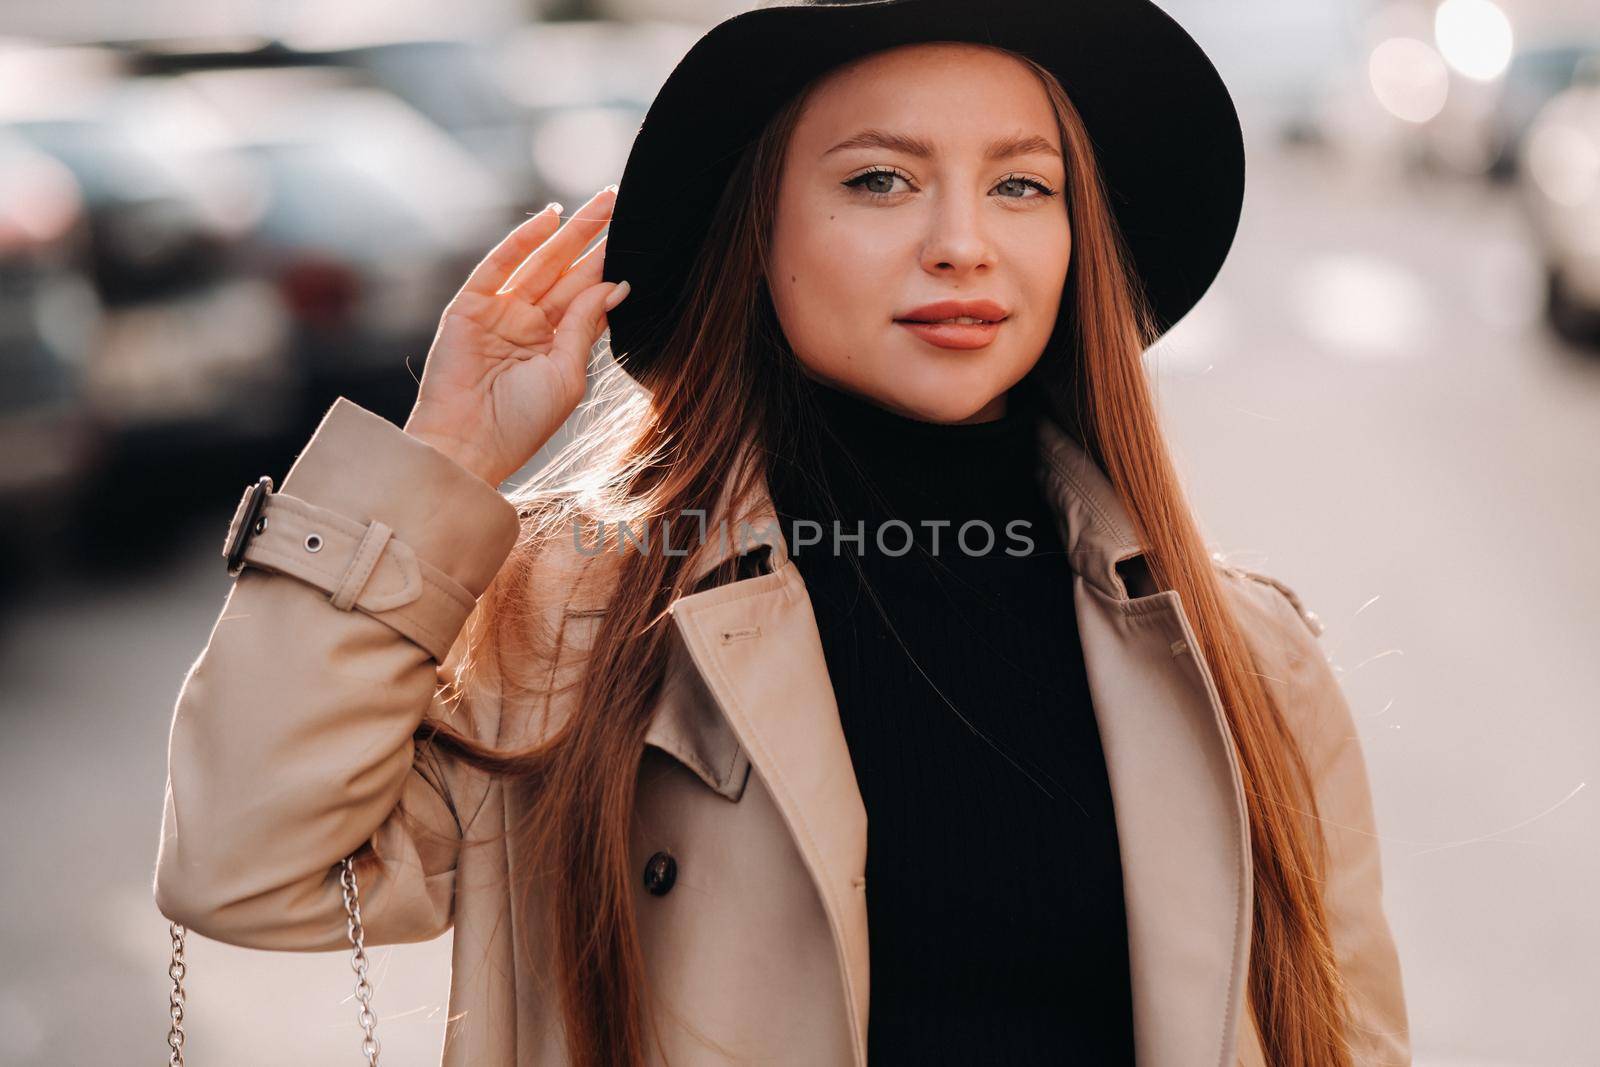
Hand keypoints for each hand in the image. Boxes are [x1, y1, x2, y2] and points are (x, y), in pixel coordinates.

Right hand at [402, 186, 629, 486]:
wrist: (469, 445)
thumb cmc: (520, 423)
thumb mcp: (567, 374)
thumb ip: (586, 325)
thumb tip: (616, 284)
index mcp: (555, 345)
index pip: (587, 296)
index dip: (609, 267)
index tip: (636, 239)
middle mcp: (529, 324)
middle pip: (568, 271)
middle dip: (594, 238)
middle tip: (621, 202)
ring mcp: (499, 312)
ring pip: (541, 262)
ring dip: (570, 231)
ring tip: (601, 202)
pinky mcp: (470, 306)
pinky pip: (500, 265)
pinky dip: (523, 240)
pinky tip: (550, 216)